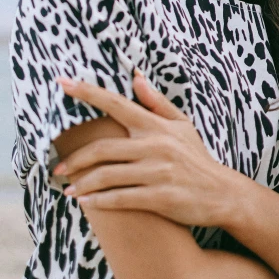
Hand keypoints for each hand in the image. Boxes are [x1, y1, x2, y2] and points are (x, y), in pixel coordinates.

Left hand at [52, 71, 235, 227]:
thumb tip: (135, 75)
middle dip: (75, 158)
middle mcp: (154, 145)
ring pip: (107, 176)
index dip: (87, 93)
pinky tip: (86, 203)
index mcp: (155, 125)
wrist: (221, 194)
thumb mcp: (181, 125)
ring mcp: (157, 172)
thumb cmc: (196, 158)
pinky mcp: (159, 197)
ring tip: (67, 189)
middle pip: (103, 148)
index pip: (116, 104)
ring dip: (82, 183)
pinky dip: (99, 202)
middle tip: (57, 166)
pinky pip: (121, 199)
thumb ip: (155, 102)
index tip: (62, 83)